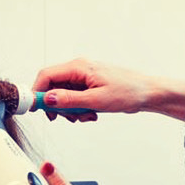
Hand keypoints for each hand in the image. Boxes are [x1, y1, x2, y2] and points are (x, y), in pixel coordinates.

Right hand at [32, 58, 184, 121]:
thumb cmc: (128, 92)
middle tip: (71, 118)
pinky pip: (74, 98)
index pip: (46, 76)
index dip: (37, 92)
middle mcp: (78, 69)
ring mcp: (83, 77)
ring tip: (88, 116)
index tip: (37, 109)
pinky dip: (79, 109)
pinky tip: (92, 113)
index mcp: (78, 67)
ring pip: (63, 96)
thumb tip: (49, 99)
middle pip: (53, 87)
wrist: (147, 93)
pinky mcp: (88, 86)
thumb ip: (70, 100)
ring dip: (71, 110)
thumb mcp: (97, 100)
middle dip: (59, 106)